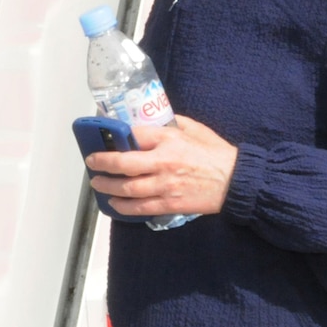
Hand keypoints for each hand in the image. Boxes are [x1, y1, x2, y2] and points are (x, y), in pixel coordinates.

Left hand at [87, 115, 237, 217]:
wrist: (235, 181)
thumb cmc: (215, 153)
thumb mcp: (194, 128)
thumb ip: (172, 123)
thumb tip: (151, 119)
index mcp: (169, 139)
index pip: (134, 135)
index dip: (117, 136)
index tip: (106, 137)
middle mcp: (163, 162)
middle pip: (124, 163)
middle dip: (103, 163)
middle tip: (92, 163)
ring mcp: (165, 185)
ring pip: (128, 188)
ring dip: (108, 186)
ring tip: (98, 183)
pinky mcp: (170, 203)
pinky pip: (140, 207)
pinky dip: (124, 207)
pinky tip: (114, 203)